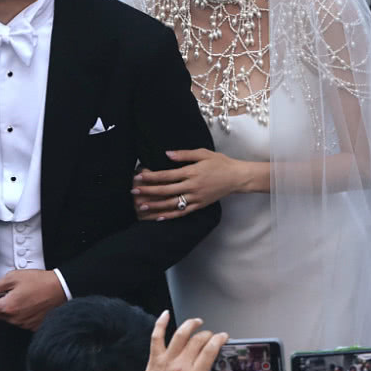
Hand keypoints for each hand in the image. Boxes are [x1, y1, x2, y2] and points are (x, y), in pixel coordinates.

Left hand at [0, 269, 65, 330]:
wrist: (61, 288)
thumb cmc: (40, 282)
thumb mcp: (13, 278)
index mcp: (7, 307)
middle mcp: (14, 319)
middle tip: (11, 292)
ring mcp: (24, 324)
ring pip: (8, 318)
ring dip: (11, 308)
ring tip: (23, 296)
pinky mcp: (33, 327)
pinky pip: (21, 322)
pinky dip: (22, 314)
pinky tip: (30, 303)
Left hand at [132, 149, 246, 220]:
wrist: (236, 177)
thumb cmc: (220, 163)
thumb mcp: (203, 153)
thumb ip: (183, 154)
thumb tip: (166, 154)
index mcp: (191, 172)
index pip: (167, 175)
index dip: (151, 176)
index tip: (139, 177)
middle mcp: (192, 186)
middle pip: (166, 190)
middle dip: (148, 191)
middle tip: (133, 191)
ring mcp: (195, 198)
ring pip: (172, 204)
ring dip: (155, 206)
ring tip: (141, 206)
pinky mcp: (199, 206)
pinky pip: (182, 212)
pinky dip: (170, 216)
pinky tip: (158, 217)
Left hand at [141, 310, 227, 370]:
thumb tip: (212, 364)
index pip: (210, 350)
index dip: (219, 339)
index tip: (223, 337)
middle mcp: (180, 366)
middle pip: (198, 340)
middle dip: (208, 334)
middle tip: (212, 335)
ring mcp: (166, 360)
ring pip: (180, 334)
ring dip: (191, 324)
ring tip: (197, 322)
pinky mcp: (155, 359)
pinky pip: (157, 336)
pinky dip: (161, 323)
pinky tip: (165, 314)